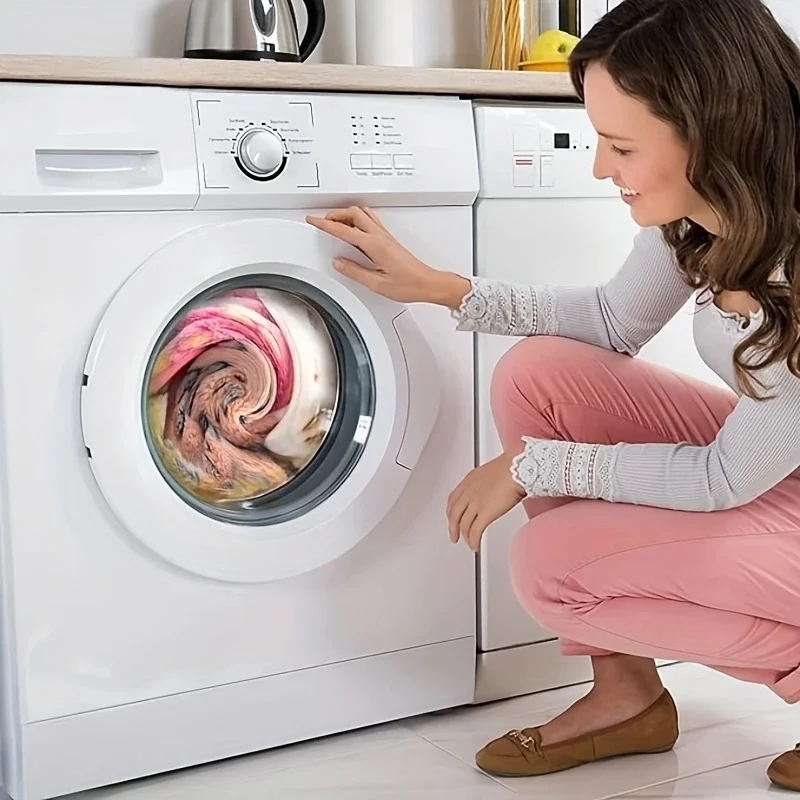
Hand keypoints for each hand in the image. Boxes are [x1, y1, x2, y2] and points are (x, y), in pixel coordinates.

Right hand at [306, 206, 469, 306]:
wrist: (428, 283)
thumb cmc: (409, 284)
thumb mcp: (377, 284)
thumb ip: (355, 272)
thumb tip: (339, 263)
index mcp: (375, 245)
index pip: (344, 230)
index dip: (325, 224)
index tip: (313, 221)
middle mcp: (380, 237)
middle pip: (353, 213)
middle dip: (334, 214)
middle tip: (322, 222)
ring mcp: (386, 236)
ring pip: (363, 214)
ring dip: (347, 214)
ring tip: (335, 222)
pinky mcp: (389, 240)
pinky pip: (370, 221)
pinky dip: (357, 219)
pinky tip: (354, 228)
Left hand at [447, 448, 526, 552]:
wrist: (518, 468)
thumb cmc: (513, 466)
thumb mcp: (492, 472)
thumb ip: (487, 483)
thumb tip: (492, 490)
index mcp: (470, 480)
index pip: (453, 499)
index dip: (452, 511)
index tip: (452, 517)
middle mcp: (469, 492)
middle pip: (454, 513)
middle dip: (453, 527)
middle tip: (454, 535)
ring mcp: (476, 503)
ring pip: (464, 524)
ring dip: (465, 536)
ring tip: (468, 543)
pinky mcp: (485, 513)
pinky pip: (475, 531)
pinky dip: (473, 541)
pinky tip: (475, 545)